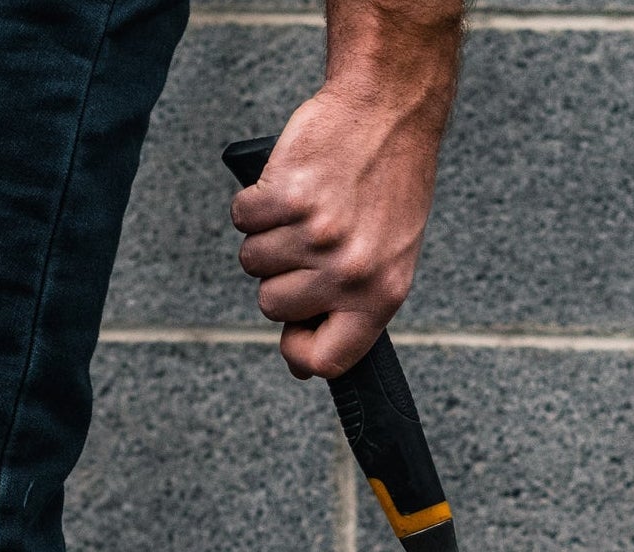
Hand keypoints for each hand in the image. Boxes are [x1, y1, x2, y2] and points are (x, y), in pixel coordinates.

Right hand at [231, 81, 447, 379]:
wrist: (390, 104)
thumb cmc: (389, 180)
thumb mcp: (389, 254)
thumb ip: (350, 309)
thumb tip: (304, 365)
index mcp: (381, 292)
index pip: (327, 360)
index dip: (300, 351)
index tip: (296, 330)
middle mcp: (349, 269)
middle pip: (272, 306)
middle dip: (281, 273)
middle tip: (314, 235)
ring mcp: (317, 234)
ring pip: (253, 262)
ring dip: (269, 233)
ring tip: (308, 204)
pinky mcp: (288, 198)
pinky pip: (243, 220)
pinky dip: (256, 200)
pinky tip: (291, 182)